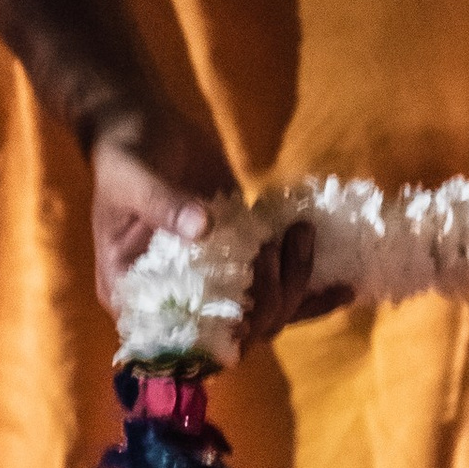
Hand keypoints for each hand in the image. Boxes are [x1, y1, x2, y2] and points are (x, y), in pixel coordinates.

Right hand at [85, 106, 334, 351]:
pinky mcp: (243, 262)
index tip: (250, 305)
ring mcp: (215, 285)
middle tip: (279, 246)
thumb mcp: (133, 178)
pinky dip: (311, 289)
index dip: (222, 334)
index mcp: (135, 295)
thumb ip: (163, 204)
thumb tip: (203, 228)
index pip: (183, 341)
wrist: (144, 127)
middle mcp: (179, 302)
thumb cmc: (123, 156)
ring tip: (304, 237)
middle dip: (270, 297)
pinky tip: (344, 285)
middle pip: (238, 331)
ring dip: (295, 286)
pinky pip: (279, 287)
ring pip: (266, 314)